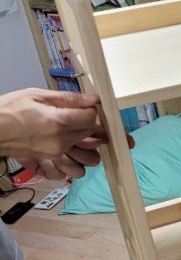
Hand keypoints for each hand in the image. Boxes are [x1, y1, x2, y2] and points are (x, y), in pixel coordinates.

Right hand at [1, 88, 132, 179]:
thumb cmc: (9, 110)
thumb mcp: (38, 95)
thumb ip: (68, 98)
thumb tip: (91, 99)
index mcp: (58, 122)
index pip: (91, 118)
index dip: (90, 110)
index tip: (84, 105)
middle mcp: (60, 141)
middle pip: (91, 134)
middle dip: (88, 124)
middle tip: (77, 115)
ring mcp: (55, 154)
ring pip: (87, 154)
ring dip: (86, 143)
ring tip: (75, 131)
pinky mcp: (50, 160)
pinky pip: (72, 164)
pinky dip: (73, 156)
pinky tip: (67, 145)